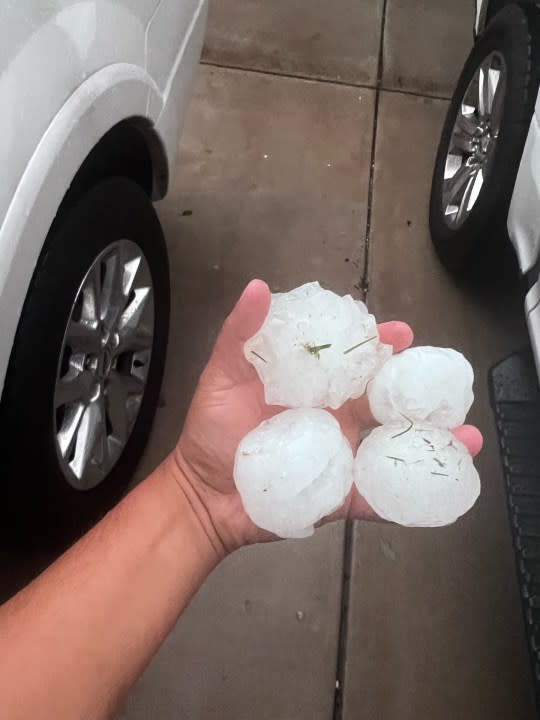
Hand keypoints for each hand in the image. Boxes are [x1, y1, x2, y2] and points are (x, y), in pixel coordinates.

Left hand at [171, 280, 482, 552]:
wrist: (202, 495)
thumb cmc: (211, 433)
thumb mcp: (221, 376)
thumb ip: (239, 334)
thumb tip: (257, 287)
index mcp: (312, 386)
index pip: (354, 358)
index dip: (379, 344)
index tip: (398, 333)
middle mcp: (333, 417)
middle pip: (383, 398)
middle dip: (414, 387)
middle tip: (441, 383)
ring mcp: (340, 456)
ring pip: (391, 445)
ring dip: (428, 438)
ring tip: (463, 434)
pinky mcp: (337, 495)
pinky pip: (376, 497)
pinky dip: (403, 497)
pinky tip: (434, 490)